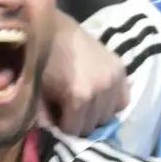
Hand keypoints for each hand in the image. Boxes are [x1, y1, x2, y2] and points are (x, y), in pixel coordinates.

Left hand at [38, 14, 129, 133]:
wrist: (55, 29)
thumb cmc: (42, 62)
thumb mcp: (37, 93)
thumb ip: (46, 117)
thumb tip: (55, 131)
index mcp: (80, 96)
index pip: (76, 130)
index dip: (64, 127)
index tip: (58, 119)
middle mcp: (102, 89)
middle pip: (94, 124)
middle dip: (81, 121)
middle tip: (70, 111)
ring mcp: (115, 78)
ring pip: (110, 114)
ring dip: (97, 113)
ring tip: (84, 103)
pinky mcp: (121, 69)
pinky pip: (123, 99)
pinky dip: (112, 102)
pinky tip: (99, 96)